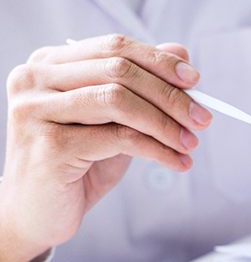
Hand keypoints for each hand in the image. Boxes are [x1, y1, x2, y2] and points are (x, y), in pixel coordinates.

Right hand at [0, 34, 212, 261]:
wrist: (37, 214)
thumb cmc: (75, 165)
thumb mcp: (113, 122)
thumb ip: (141, 88)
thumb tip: (181, 54)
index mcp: (49, 64)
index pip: (114, 48)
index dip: (159, 61)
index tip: (195, 81)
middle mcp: (36, 79)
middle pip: (119, 71)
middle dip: (170, 95)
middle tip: (202, 117)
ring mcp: (37, 110)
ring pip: (119, 101)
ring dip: (165, 123)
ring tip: (190, 143)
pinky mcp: (50, 145)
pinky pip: (119, 138)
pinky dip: (157, 150)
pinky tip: (176, 162)